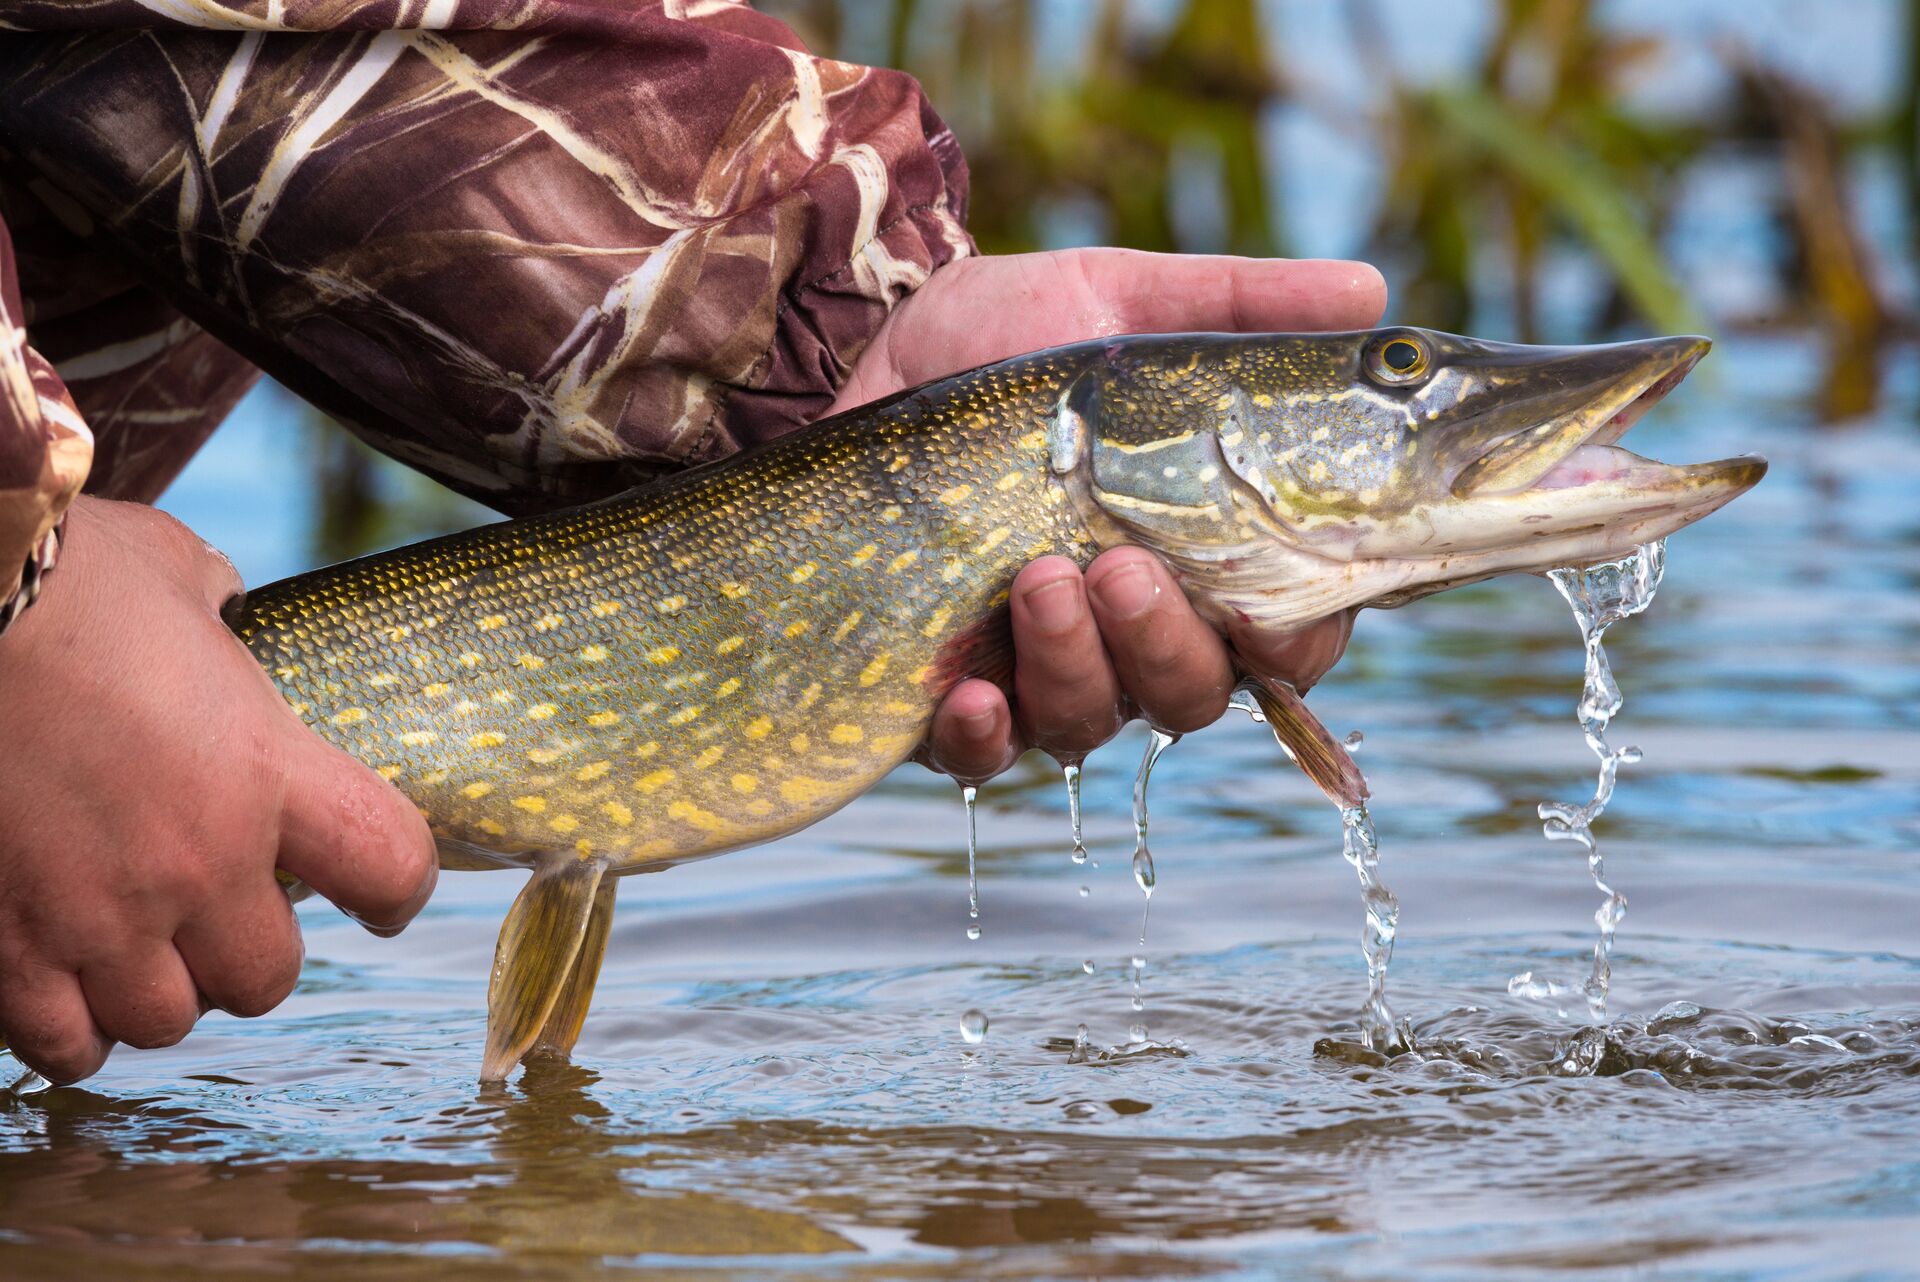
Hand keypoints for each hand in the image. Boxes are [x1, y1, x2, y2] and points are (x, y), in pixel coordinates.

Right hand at [0, 498, 437, 1083]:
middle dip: (253, 953)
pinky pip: (64, 1044)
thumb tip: (217, 610)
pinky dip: (72, 1028)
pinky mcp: (3, 950)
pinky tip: (64, 983)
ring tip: (139, 948)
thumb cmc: (53, 575)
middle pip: (269, 976)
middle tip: (225, 915)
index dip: (397, 888)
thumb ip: (215, 611)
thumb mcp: (171, 571)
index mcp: (265, 768)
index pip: (390, 865)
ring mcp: (96, 916)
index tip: (380, 897)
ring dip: (163, 991)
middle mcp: (196, 861)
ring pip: (167, 1020)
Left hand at [830, 249, 1385, 782]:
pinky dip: (984, 734)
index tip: (1277, 609)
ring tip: (1037, 575)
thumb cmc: (1000, 341)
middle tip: (1123, 566)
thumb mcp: (1114, 301)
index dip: (1298, 640)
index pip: (1287, 636)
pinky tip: (969, 689)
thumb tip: (1368, 292)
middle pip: (1193, 694)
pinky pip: (981, 756)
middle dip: (1167, 643)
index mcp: (1198, 555)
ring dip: (1076, 662)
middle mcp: (1129, 631)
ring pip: (1092, 723)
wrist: (860, 358)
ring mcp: (1038, 670)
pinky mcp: (945, 694)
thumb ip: (1238, 306)